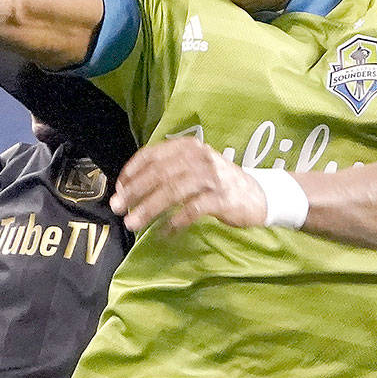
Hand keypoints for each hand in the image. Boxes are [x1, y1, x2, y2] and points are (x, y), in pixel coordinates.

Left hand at [109, 137, 266, 232]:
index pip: (153, 154)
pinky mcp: (221, 198)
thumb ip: (168, 171)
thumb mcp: (194, 167)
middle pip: (159, 173)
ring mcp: (211, 177)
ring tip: (133, 222)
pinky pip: (192, 210)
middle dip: (134, 191)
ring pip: (172, 191)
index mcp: (188, 147)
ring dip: (149, 208)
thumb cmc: (218, 182)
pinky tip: (164, 231)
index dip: (132, 171)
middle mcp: (199, 157)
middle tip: (118, 207)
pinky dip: (175, 221)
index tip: (118, 188)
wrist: (258, 195)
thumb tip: (131, 187)